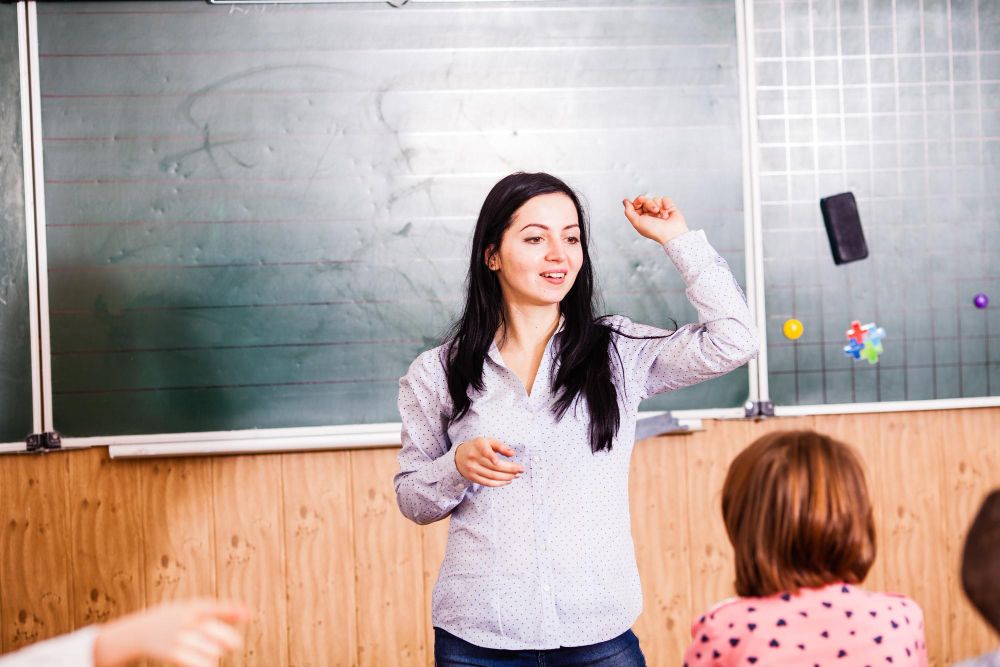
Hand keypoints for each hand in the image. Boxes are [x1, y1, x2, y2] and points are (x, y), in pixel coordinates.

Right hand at [93, 598, 249, 666]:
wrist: (139, 632)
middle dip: (232, 641)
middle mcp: (186, 621)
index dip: (232, 611)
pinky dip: (207, 664)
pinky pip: (199, 663)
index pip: (215, 608)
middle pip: (217, 633)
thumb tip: (248, 614)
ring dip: (217, 654)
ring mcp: (179, 638)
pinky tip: (207, 662)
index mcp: (192, 607)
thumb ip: (220, 611)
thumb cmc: (174, 619)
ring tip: (213, 652)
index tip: (248, 615)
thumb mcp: (192, 609)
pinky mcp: (173, 654)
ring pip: (212, 651)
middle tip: (234, 645)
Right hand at [455, 437, 523, 485]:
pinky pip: (487, 483)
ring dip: (507, 477)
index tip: (498, 461)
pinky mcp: (473, 477)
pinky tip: (508, 481)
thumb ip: (500, 446)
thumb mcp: (488, 441)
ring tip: (517, 475)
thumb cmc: (478, 447)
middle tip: (521, 469)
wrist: (459, 456)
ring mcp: (472, 468)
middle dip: (510, 469)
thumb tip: (512, 453)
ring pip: (492, 476)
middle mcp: (474, 457)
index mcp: (479, 445)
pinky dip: (499, 483)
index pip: (485, 451)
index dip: (491, 456)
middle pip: (494, 466)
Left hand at [623, 195, 688, 244]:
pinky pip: (665, 199)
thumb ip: (629, 212)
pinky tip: (668, 210)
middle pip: (646, 200)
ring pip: (656, 199)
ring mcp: (660, 210)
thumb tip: (625, 201)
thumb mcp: (637, 222)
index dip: (638, 200)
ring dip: (659, 207)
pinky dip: (666, 204)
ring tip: (663, 216)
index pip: (637, 204)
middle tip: (655, 211)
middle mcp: (650, 214)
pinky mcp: (669, 207)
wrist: (671, 233)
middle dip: (650, 204)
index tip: (641, 199)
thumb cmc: (654, 230)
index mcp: (642, 217)